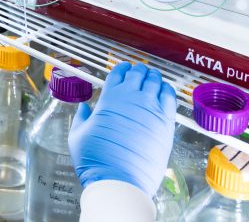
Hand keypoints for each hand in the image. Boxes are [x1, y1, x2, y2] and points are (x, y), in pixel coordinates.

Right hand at [68, 63, 176, 198]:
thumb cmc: (96, 160)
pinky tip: (164, 92)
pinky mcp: (166, 122)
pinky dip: (167, 90)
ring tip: (153, 79)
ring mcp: (150, 108)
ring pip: (155, 81)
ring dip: (153, 77)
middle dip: (138, 70)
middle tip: (139, 72)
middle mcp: (131, 98)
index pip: (118, 72)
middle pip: (138, 73)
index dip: (121, 69)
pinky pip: (170, 96)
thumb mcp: (78, 135)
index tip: (123, 70)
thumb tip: (84, 108)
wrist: (118, 180)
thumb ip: (82, 118)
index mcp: (110, 97)